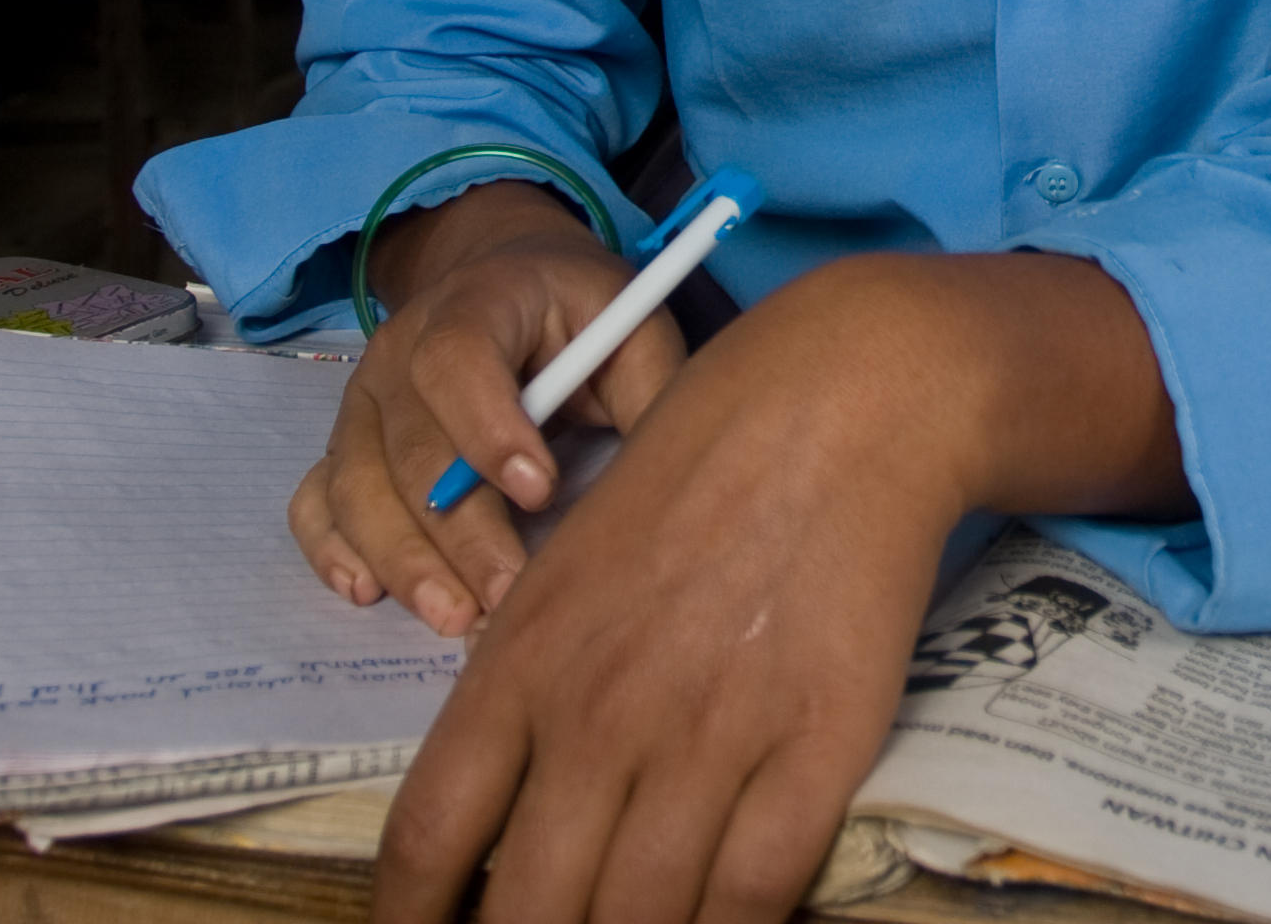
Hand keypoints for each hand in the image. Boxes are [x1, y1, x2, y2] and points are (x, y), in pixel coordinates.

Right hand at [293, 181, 678, 636]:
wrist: (508, 281)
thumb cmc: (578, 315)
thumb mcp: (631, 327)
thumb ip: (651, 390)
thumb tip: (670, 478)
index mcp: (476, 302)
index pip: (459, 358)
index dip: (489, 427)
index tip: (538, 492)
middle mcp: (400, 350)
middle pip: (411, 446)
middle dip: (460, 532)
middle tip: (507, 597)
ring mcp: (362, 401)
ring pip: (358, 486)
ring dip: (402, 558)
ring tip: (455, 617)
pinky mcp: (344, 445)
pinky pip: (316, 500)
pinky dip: (331, 549)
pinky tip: (367, 592)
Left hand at [372, 249, 1184, 923]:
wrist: (841, 399)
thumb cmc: (698, 469)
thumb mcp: (570, 565)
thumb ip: (524, 684)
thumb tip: (493, 803)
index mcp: (520, 662)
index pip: (429, 841)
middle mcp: (600, 713)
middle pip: (529, 910)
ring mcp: (710, 733)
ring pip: (642, 920)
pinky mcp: (817, 743)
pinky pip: (752, 894)